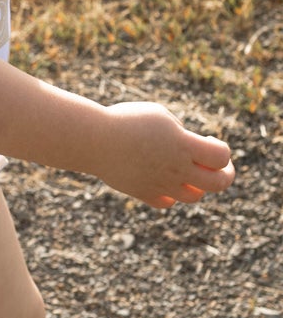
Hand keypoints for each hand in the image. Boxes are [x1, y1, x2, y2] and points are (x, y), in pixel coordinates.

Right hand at [92, 100, 234, 209]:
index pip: (221, 156)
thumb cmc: (126, 120)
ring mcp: (161, 183)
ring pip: (194, 196)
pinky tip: (162, 178)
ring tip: (187, 170)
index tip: (207, 139)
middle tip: (215, 165)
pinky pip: (167, 201)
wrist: (93, 138)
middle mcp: (176, 168)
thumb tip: (190, 148)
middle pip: (218, 183)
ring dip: (197, 185)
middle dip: (224, 174)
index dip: (221, 149)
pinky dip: (170, 194)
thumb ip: (181, 133)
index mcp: (182, 144)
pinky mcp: (144, 193)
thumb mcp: (159, 116)